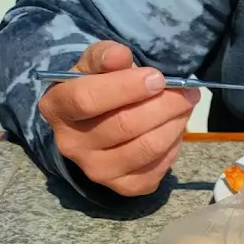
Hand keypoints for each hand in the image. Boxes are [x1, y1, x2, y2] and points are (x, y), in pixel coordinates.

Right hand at [38, 41, 199, 196]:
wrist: (96, 124)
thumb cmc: (96, 87)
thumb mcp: (94, 65)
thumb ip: (105, 56)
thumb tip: (121, 56)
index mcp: (56, 108)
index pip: (87, 99)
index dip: (127, 87)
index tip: (157, 78)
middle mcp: (71, 145)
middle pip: (125, 125)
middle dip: (164, 105)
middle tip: (186, 92)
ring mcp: (96, 171)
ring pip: (146, 148)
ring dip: (175, 125)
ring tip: (185, 107)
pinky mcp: (122, 187)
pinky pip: (156, 169)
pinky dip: (173, 147)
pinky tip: (174, 130)